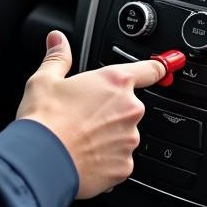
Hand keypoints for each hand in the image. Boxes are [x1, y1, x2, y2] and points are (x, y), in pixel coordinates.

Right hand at [16, 31, 165, 198]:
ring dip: (108, 135)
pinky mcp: (125, 166)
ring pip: (123, 134)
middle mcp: (129, 109)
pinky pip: (118, 159)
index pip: (149, 70)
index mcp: (114, 82)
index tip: (164, 67)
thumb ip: (58, 57)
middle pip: (128, 105)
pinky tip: (83, 156)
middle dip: (110, 109)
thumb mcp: (45, 80)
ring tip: (79, 137)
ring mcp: (129, 139)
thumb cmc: (45, 119)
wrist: (42, 161)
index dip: (157, 67)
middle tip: (83, 114)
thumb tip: (57, 39)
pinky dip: (105, 159)